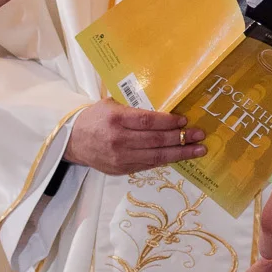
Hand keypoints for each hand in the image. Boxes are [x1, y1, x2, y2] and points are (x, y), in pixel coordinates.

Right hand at [66, 100, 204, 174]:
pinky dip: (166, 160)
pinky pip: (149, 165)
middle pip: (155, 140)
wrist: (73, 142)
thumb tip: (163, 101)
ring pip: (156, 157)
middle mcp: (118, 140)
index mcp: (115, 119)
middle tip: (199, 134)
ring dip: (180, 153)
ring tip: (198, 149)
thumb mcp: (110, 104)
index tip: (184, 120)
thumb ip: (132, 104)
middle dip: (181, 138)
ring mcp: (121, 158)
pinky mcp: (122, 170)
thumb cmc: (95, 118)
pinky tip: (180, 156)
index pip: (147, 121)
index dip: (167, 122)